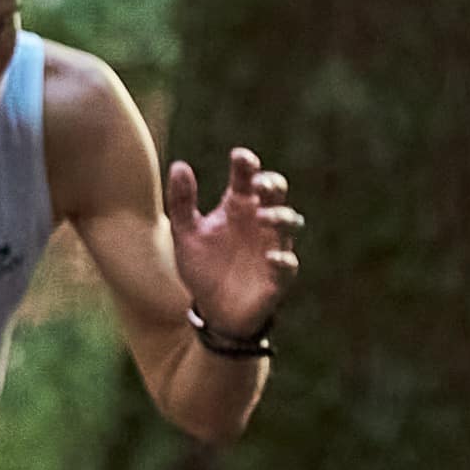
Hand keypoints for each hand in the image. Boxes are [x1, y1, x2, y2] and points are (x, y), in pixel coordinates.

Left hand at [167, 146, 301, 338]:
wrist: (213, 311)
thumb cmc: (204, 267)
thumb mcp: (186, 234)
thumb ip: (182, 202)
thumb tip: (179, 165)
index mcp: (238, 206)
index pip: (247, 176)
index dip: (247, 163)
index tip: (240, 157)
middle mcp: (259, 221)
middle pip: (276, 192)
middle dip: (272, 184)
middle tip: (258, 185)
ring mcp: (272, 246)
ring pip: (289, 222)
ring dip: (280, 217)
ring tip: (264, 218)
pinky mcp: (278, 276)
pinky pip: (288, 264)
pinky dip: (282, 260)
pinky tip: (270, 258)